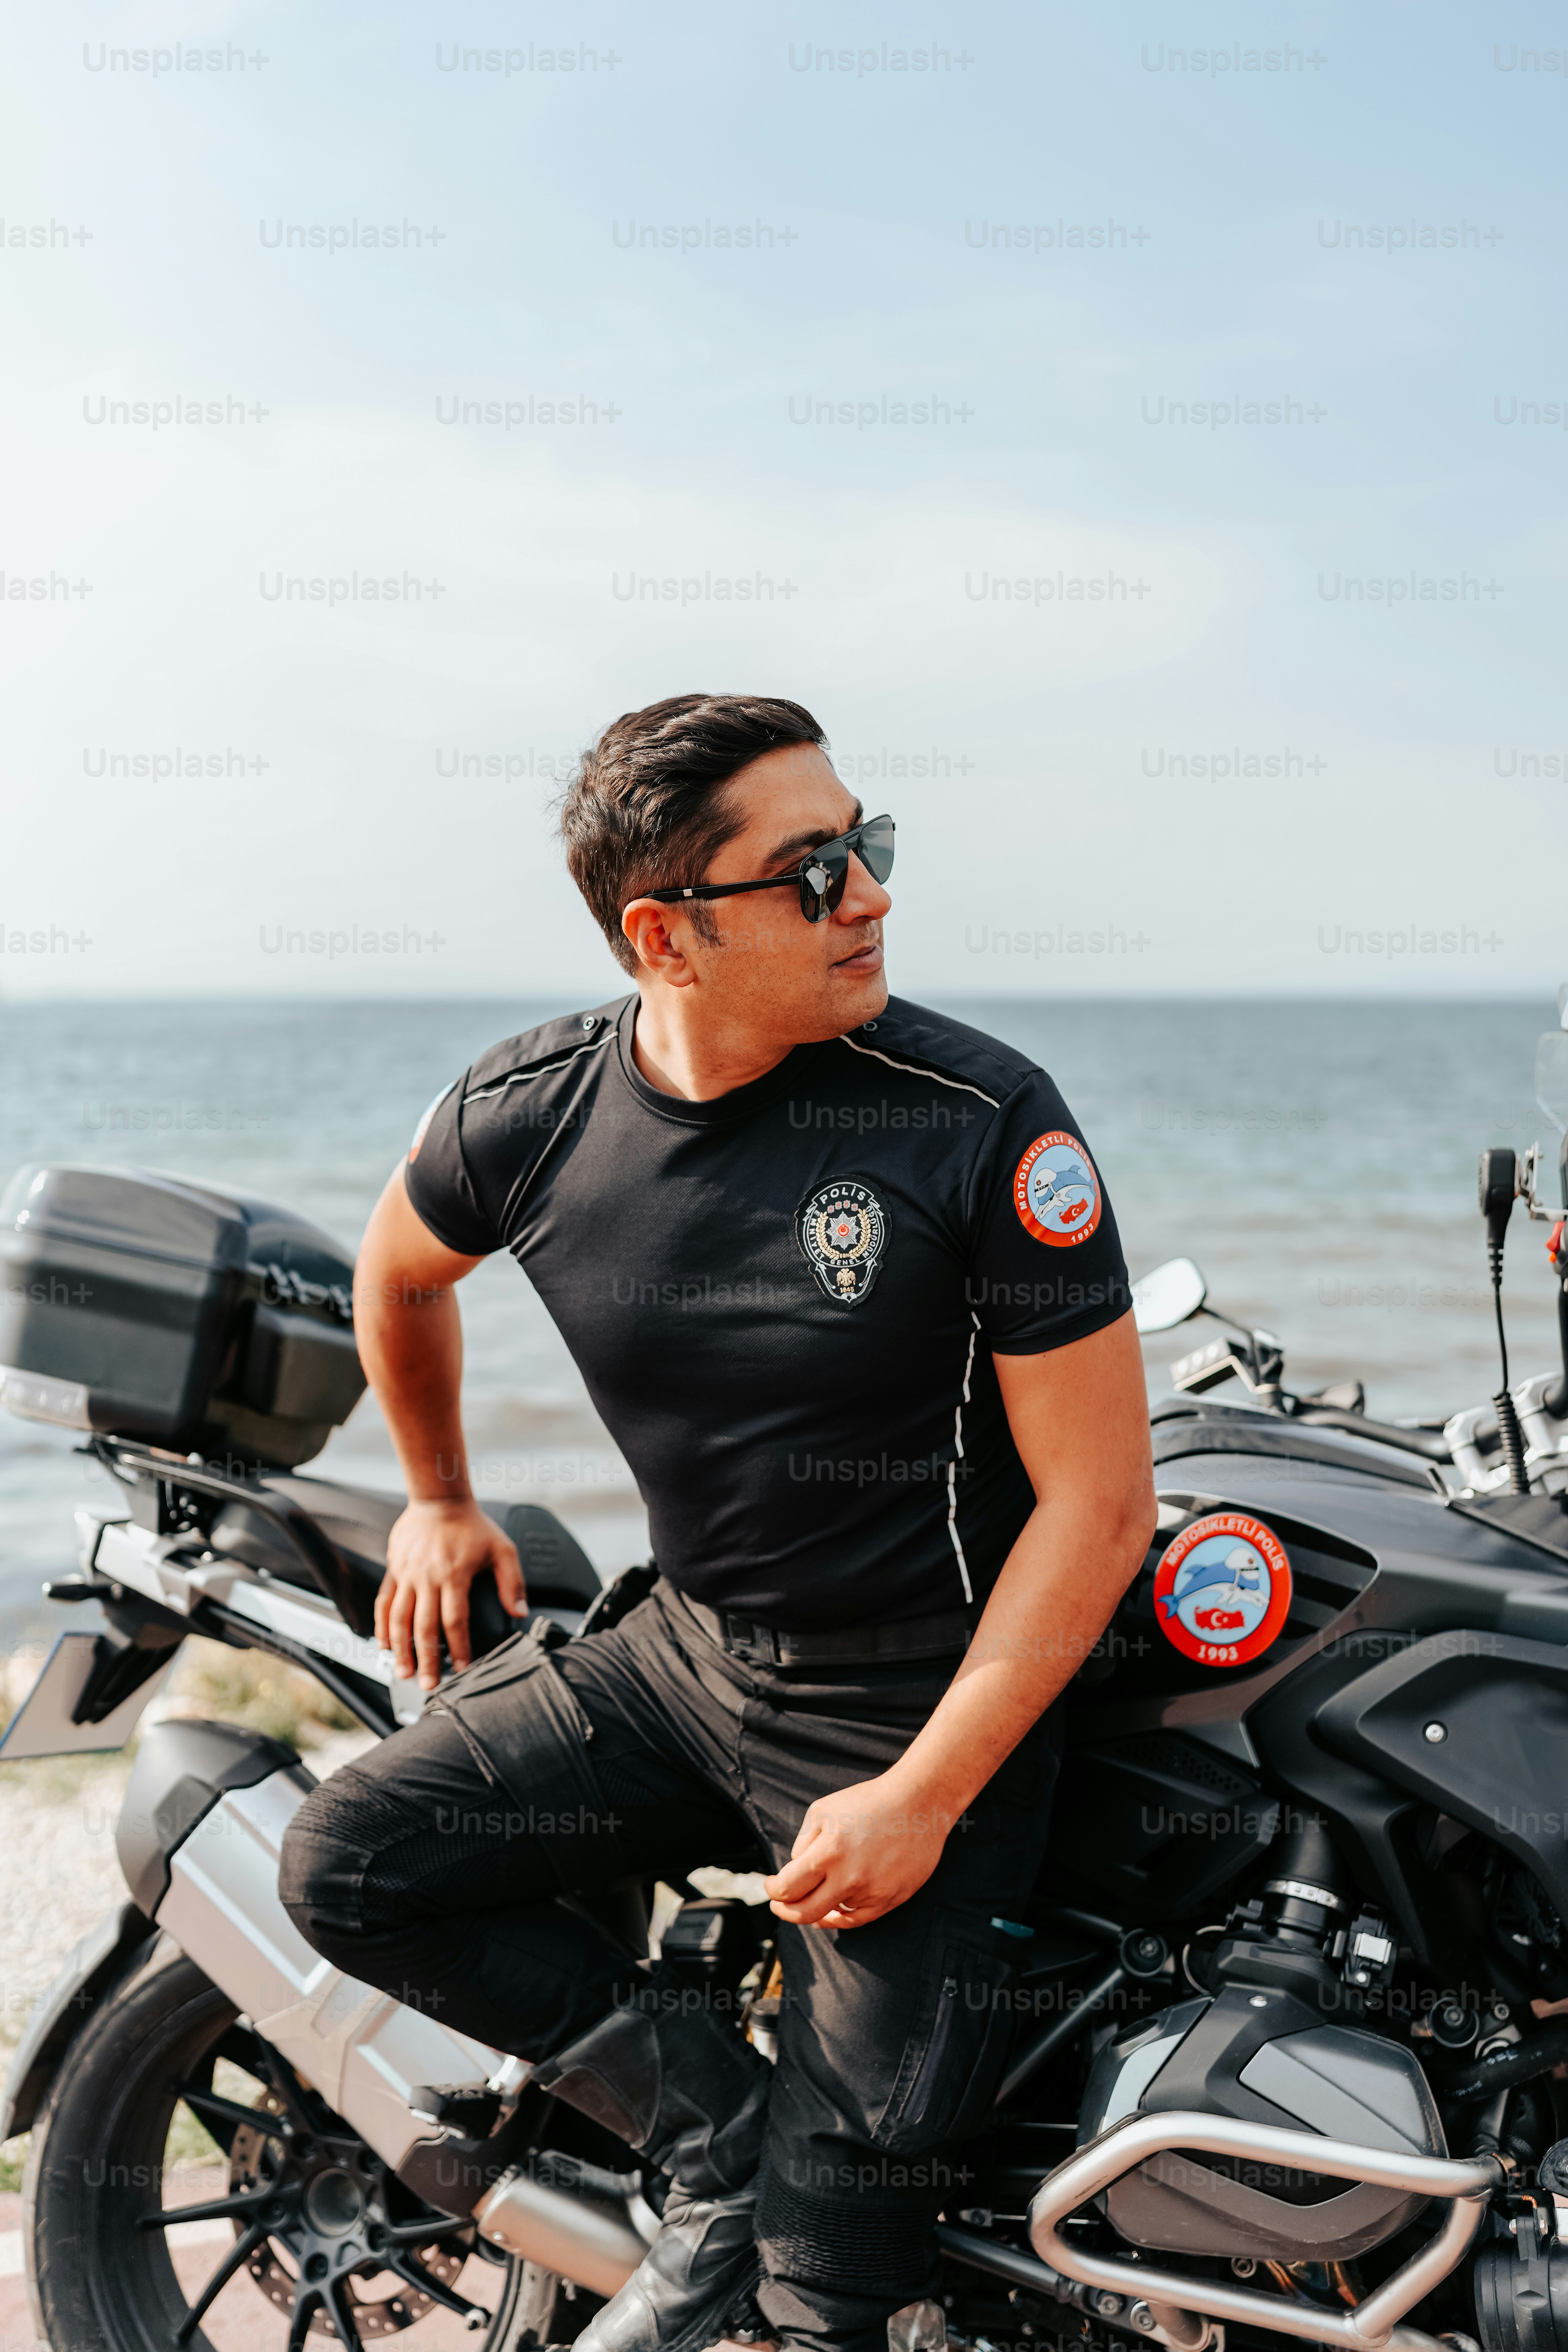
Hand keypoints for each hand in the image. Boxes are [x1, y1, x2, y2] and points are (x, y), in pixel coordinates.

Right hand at [374, 1499, 525, 1690]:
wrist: (439, 1499)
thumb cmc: (472, 1525)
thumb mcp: (502, 1549)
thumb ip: (512, 1583)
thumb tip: (520, 1613)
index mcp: (454, 1574)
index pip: (455, 1620)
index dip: (458, 1647)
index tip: (462, 1668)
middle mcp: (427, 1577)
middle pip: (424, 1626)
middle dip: (427, 1659)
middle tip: (429, 1684)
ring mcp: (407, 1575)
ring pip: (398, 1618)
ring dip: (400, 1649)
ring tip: (403, 1672)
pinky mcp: (394, 1570)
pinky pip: (384, 1602)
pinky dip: (381, 1625)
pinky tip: (383, 1644)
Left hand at [763, 1771, 956, 1930]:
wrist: (919, 1803)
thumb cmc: (869, 1802)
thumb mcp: (823, 1810)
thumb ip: (803, 1843)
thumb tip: (795, 1869)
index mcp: (829, 1852)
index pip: (788, 1888)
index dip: (773, 1890)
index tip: (771, 1886)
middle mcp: (850, 1878)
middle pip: (805, 1913)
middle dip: (785, 1911)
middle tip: (779, 1905)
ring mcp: (873, 1892)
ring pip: (833, 1913)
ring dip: (820, 1905)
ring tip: (817, 1889)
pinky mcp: (892, 1899)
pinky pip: (859, 1920)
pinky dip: (841, 1918)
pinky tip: (833, 1910)